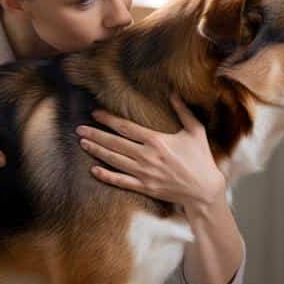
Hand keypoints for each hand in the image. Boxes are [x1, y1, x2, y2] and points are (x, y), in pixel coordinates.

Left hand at [76, 93, 225, 210]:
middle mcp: (147, 156)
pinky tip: (93, 170)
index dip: (108, 119)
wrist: (204, 190)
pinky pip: (121, 181)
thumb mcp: (196, 131)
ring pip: (114, 160)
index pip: (126, 127)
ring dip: (97, 151)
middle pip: (115, 143)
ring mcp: (144, 173)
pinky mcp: (144, 187)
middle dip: (95, 134)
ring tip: (82, 143)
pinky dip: (106, 176)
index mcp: (157, 141)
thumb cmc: (201, 159)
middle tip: (79, 129)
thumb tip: (174, 93)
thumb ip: (183, 112)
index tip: (95, 113)